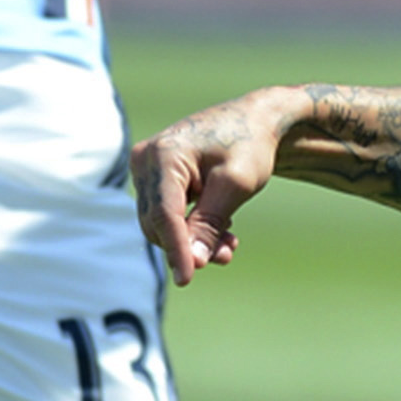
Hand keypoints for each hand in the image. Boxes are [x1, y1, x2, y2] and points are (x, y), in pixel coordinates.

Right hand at [132, 90, 295, 285]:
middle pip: (158, 222)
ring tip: (229, 245)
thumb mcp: (235, 186)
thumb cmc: (248, 145)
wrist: (254, 120)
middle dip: (189, 244)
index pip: (164, 214)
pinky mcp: (156, 177)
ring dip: (193, 239)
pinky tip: (222, 230)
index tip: (187, 279)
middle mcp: (146, 159)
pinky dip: (192, 227)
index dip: (176, 249)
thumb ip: (210, 224)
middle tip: (227, 255)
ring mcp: (147, 168)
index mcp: (164, 154)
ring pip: (161, 222)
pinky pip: (166, 213)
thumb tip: (194, 263)